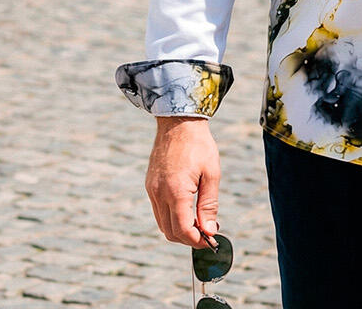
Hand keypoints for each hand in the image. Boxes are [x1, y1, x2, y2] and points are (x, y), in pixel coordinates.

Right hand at [146, 116, 219, 247]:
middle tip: (207, 232)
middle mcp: (159, 193)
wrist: (178, 120)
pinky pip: (158, 210)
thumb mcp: (211, 174)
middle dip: (189, 238)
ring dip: (179, 229)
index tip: (210, 240)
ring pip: (162, 224)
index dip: (197, 241)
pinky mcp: (150, 184)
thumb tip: (210, 231)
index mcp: (176, 191)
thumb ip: (209, 205)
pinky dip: (171, 217)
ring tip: (198, 221)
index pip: (183, 230)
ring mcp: (152, 189)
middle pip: (170, 232)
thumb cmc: (198, 145)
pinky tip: (186, 208)